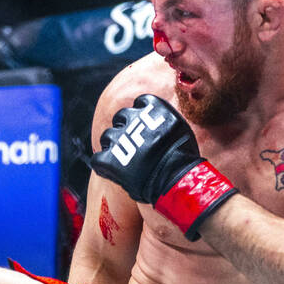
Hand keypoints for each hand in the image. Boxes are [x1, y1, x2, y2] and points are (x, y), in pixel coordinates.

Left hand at [90, 94, 235, 239]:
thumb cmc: (185, 158)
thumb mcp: (181, 129)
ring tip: (125, 159)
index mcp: (154, 108)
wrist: (178, 181)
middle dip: (126, 128)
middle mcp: (135, 118)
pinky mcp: (110, 159)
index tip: (146, 125)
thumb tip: (156, 119)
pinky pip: (98, 158)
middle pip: (121, 117)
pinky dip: (103, 164)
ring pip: (107, 136)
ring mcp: (120, 138)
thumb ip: (164, 121)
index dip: (142, 114)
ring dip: (114, 145)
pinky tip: (112, 171)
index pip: (141, 102)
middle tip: (134, 144)